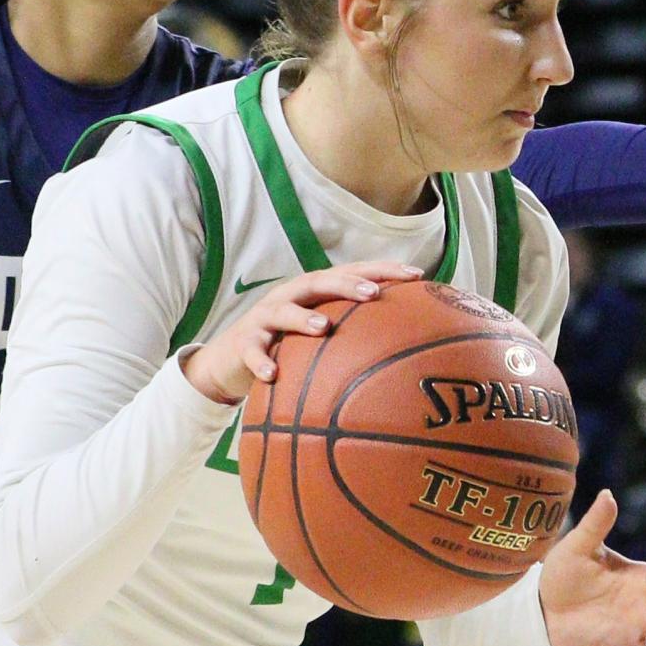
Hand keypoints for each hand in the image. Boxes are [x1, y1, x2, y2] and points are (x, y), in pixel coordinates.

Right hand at [181, 262, 424, 404]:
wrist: (229, 359)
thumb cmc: (286, 346)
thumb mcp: (319, 336)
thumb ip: (353, 335)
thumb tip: (409, 351)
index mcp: (314, 293)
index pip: (351, 273)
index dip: (382, 270)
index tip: (416, 274)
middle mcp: (290, 297)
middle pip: (319, 282)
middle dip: (347, 284)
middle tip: (374, 293)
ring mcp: (264, 318)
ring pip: (283, 311)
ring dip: (303, 317)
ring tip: (324, 328)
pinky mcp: (243, 343)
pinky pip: (253, 351)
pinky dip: (261, 361)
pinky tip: (273, 374)